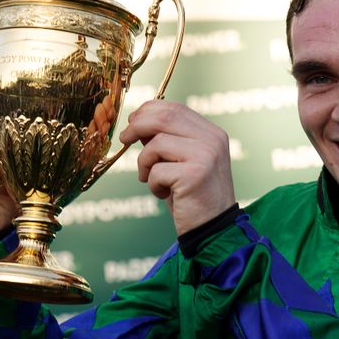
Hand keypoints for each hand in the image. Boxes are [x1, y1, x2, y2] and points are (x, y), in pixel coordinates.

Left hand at [120, 100, 235, 234]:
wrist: (214, 229)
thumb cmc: (194, 196)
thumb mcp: (183, 162)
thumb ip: (167, 140)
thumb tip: (138, 122)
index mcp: (212, 134)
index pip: (175, 109)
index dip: (149, 111)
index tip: (132, 122)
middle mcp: (212, 140)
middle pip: (164, 118)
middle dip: (137, 126)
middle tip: (124, 139)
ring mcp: (206, 156)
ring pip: (157, 144)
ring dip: (144, 163)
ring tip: (151, 179)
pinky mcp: (195, 175)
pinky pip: (157, 170)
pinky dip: (153, 183)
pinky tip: (164, 194)